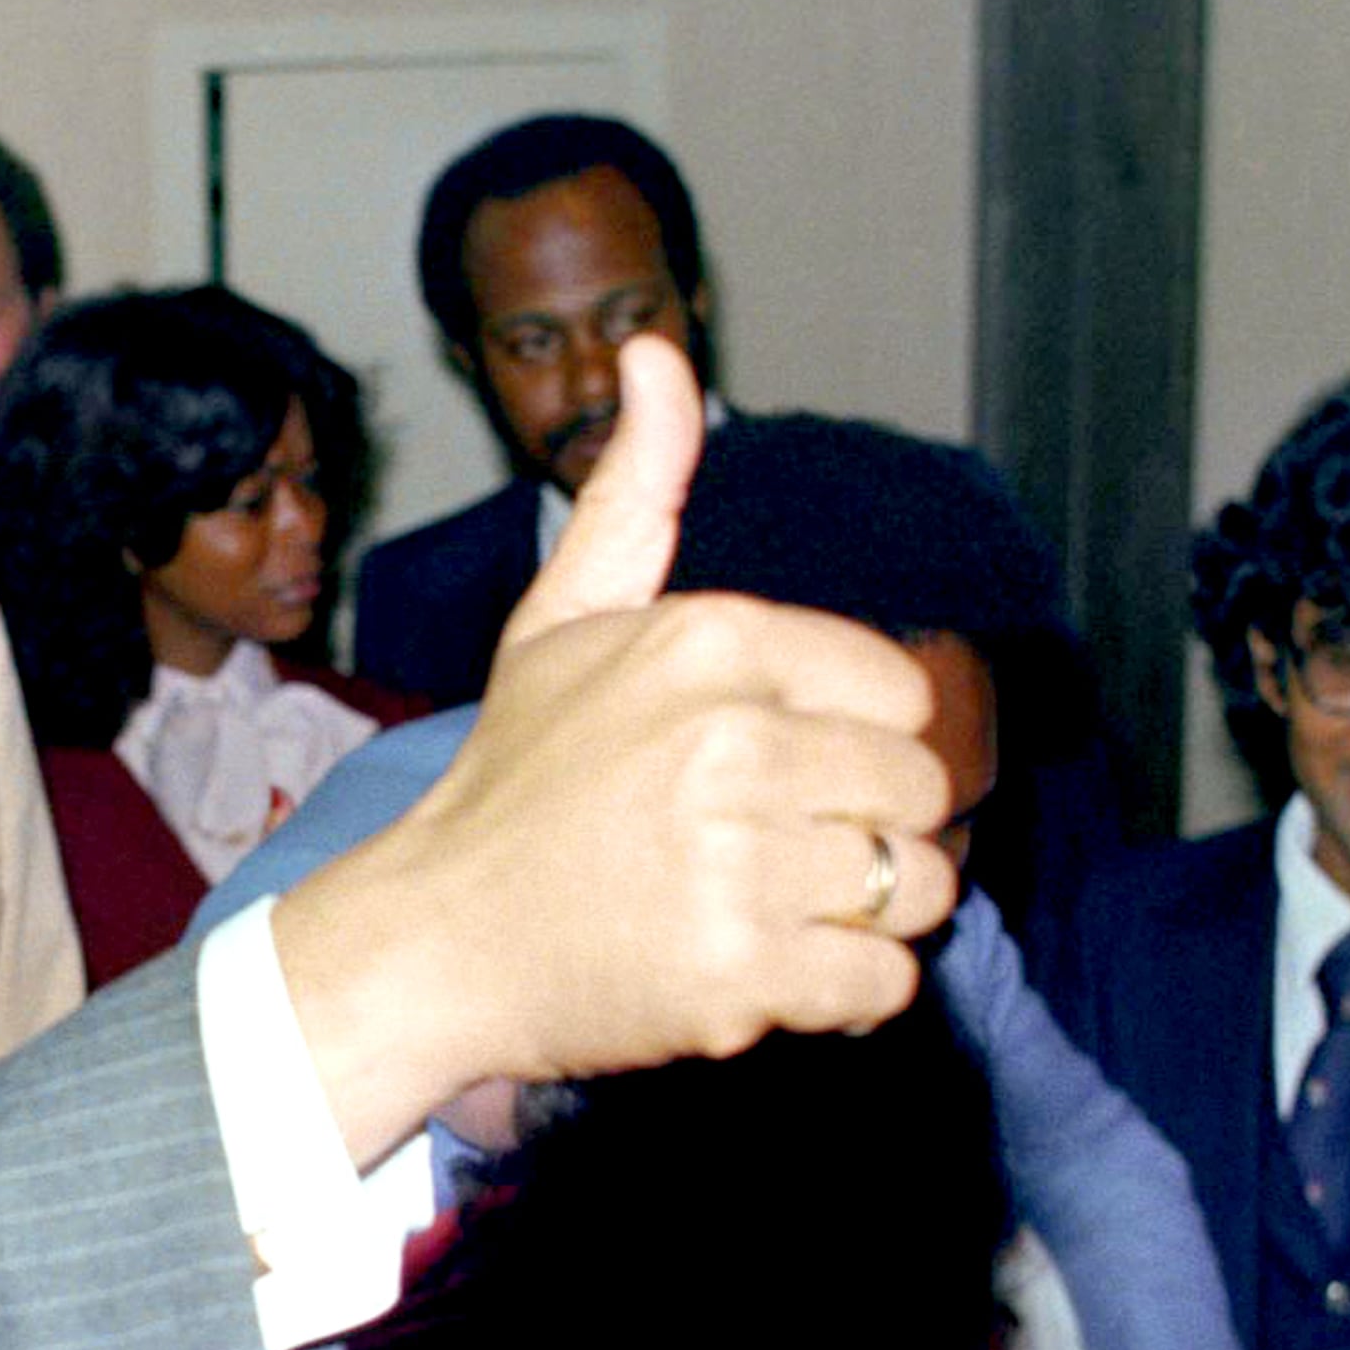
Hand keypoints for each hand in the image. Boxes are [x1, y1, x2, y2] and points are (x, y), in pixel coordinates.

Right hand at [273, 336, 956, 1164]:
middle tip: (767, 854)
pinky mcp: (740, 974)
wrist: (430, 942)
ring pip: (916, 887)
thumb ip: (635, 493)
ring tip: (770, 910)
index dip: (851, 742)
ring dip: (861, 916)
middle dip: (862, 831)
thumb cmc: (513, 784)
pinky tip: (768, 973)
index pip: (898, 689)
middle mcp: (730, 742)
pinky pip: (883, 982)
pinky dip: (845, 996)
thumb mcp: (562, 619)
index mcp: (710, 641)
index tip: (771, 774)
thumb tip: (660, 353)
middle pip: (919, 790)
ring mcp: (736, 862)